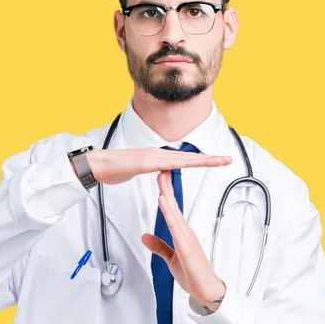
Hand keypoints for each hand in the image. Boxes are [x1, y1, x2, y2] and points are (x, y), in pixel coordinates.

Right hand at [85, 147, 231, 184]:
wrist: (97, 164)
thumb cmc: (114, 169)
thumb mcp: (138, 170)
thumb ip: (152, 170)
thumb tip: (161, 171)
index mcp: (157, 157)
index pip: (184, 159)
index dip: (202, 160)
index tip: (216, 161)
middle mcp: (157, 154)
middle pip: (188, 157)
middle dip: (209, 159)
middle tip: (227, 160)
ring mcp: (151, 156)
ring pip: (181, 158)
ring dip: (200, 160)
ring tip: (217, 161)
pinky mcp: (144, 162)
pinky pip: (165, 163)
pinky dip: (179, 163)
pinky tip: (191, 163)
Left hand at [141, 170, 226, 312]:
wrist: (206, 291)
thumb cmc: (193, 274)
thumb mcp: (170, 258)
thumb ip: (159, 247)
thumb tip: (145, 237)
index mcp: (181, 232)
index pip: (171, 208)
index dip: (165, 192)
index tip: (161, 177)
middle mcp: (185, 231)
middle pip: (173, 205)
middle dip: (166, 187)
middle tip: (161, 168)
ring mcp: (187, 238)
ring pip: (174, 211)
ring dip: (167, 194)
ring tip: (161, 179)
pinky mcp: (187, 247)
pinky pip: (176, 227)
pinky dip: (169, 213)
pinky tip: (164, 203)